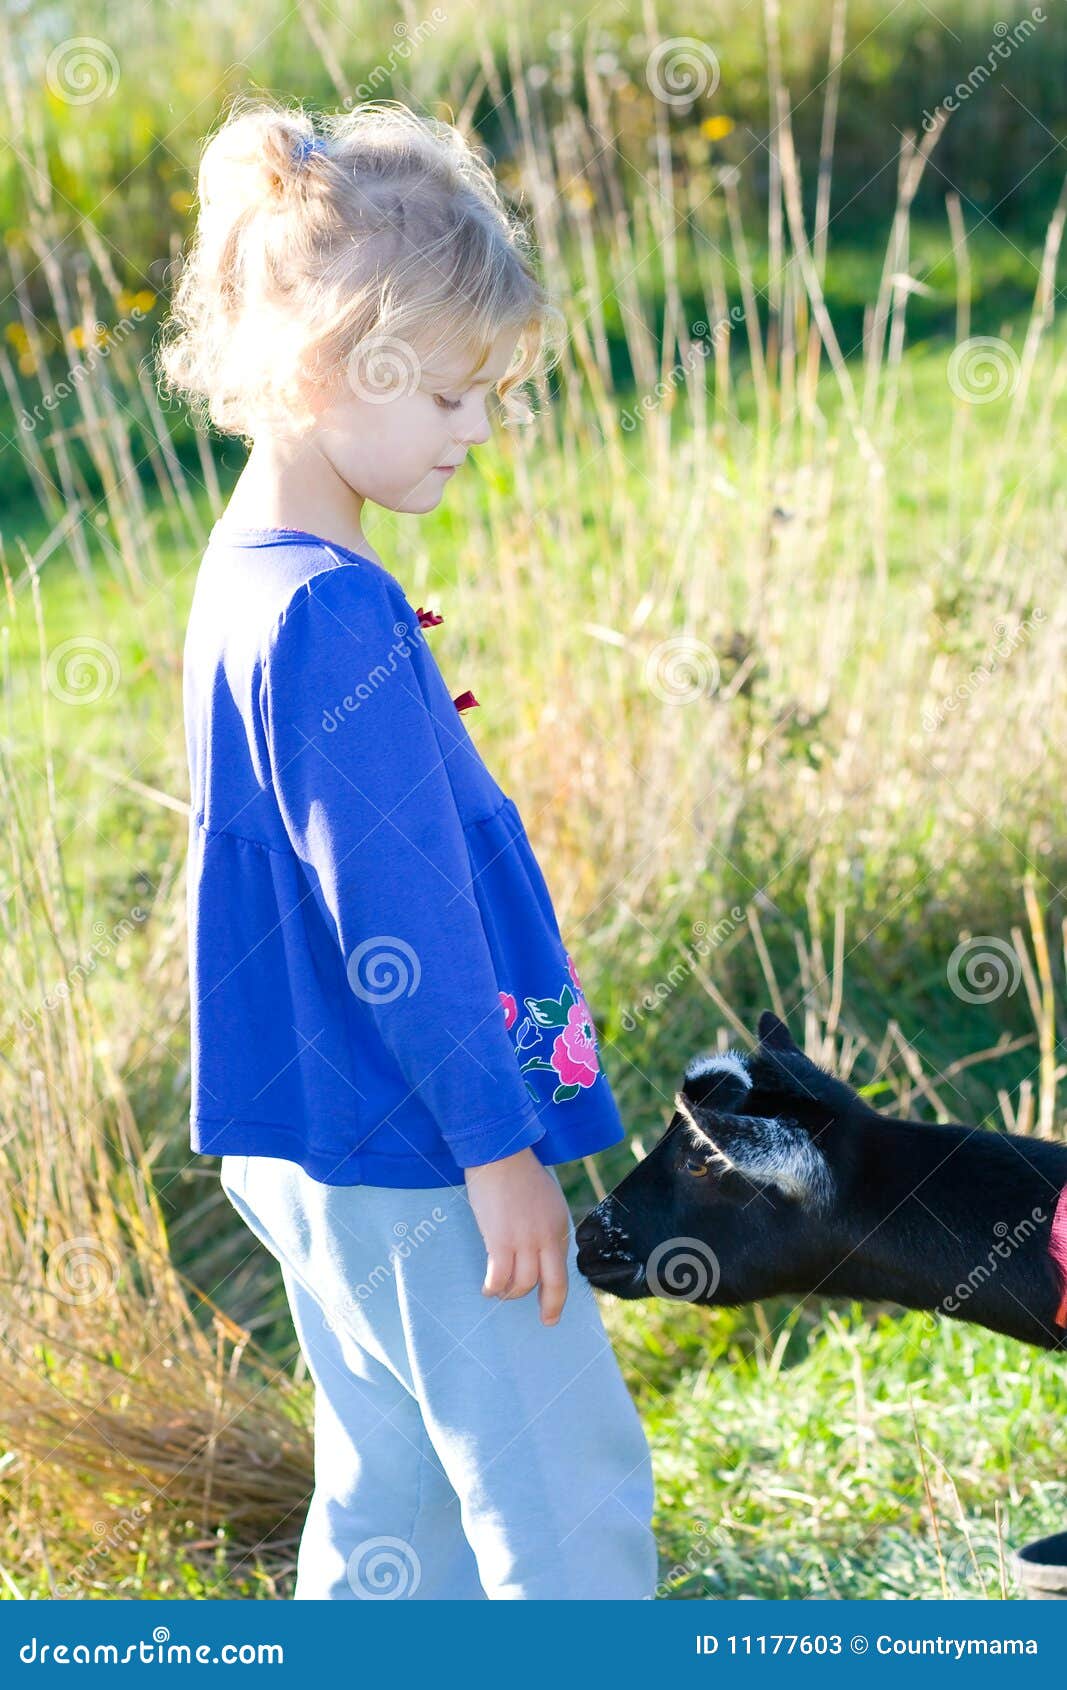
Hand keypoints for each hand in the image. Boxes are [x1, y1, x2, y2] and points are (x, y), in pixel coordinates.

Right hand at [464, 1147, 570, 1324]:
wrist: (501, 1154)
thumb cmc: (520, 1174)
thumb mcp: (547, 1202)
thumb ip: (546, 1228)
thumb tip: (539, 1253)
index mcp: (559, 1227)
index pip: (563, 1272)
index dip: (558, 1297)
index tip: (552, 1313)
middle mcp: (546, 1238)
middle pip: (550, 1284)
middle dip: (548, 1307)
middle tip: (543, 1319)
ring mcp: (524, 1241)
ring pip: (522, 1284)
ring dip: (510, 1293)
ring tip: (500, 1292)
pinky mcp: (500, 1240)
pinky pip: (498, 1277)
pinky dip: (493, 1287)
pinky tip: (487, 1287)